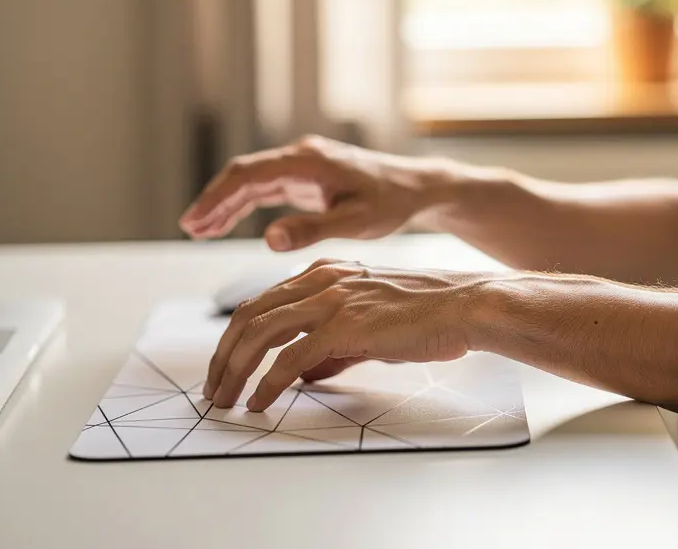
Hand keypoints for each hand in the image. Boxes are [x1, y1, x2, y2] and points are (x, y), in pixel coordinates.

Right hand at [179, 136, 452, 250]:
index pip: (250, 175)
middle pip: (244, 174)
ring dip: (225, 204)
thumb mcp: (355, 222)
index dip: (218, 199)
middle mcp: (302, 156)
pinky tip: (225, 223)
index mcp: (309, 162)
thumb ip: (312, 230)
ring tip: (197, 230)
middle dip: (214, 201)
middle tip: (189, 228)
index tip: (194, 222)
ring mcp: (303, 165)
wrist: (417, 189)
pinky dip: (244, 205)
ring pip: (253, 181)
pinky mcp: (308, 177)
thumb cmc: (392, 204)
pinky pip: (267, 188)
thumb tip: (268, 240)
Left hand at [203, 259, 493, 411]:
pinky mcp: (344, 324)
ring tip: (225, 400)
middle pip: (249, 315)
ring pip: (260, 332)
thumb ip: (332, 347)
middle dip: (223, 356)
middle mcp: (321, 280)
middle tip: (213, 389)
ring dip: (235, 370)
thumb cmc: (427, 317)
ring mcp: (331, 299)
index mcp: (324, 274)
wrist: (464, 306)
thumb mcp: (370, 325)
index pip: (262, 303)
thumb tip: (302, 374)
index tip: (226, 368)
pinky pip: (290, 357)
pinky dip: (268, 383)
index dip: (235, 338)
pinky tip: (260, 403)